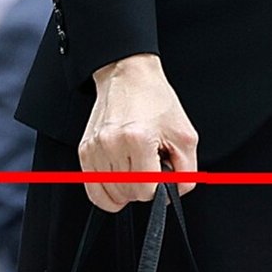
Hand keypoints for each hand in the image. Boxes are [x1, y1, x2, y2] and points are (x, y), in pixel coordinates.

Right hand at [80, 53, 198, 213]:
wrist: (128, 75)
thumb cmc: (156, 101)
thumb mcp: (186, 137)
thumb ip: (186, 174)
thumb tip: (173, 195)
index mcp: (138, 139)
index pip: (146, 191)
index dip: (159, 188)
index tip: (161, 171)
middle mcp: (111, 144)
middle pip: (128, 194)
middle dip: (143, 187)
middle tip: (150, 165)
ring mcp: (94, 148)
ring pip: (111, 195)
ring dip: (126, 188)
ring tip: (135, 166)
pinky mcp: (84, 150)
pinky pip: (93, 188)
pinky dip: (108, 190)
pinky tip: (121, 177)